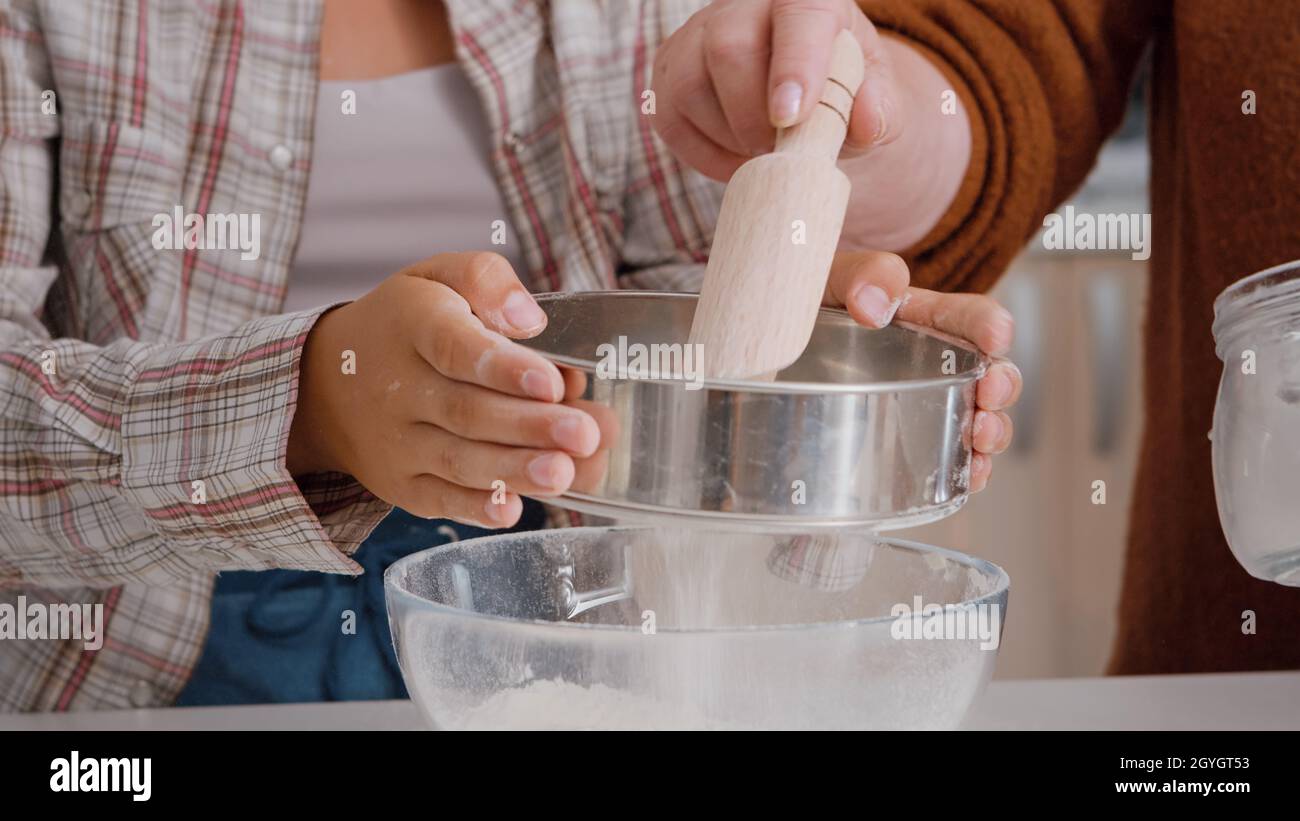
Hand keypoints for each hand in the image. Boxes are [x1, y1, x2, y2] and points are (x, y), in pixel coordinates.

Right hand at [287, 252, 601, 527]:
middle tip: (584, 434)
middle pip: (466, 410)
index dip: (505, 368)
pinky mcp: (401, 483)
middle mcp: (399, 387)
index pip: (456, 347)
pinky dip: (475, 508)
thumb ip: (486, 279)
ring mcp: (397, 441)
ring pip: (458, 460)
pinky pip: (437, 498)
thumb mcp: (438, 276)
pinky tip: (514, 509)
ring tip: (564, 472)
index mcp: (414, 324)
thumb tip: (529, 319)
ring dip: (514, 470)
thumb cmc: (408, 323)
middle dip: (530, 426)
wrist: (328, 381)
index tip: (553, 382)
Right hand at [651, 0, 898, 181]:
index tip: (791, 118)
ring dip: (728, 136)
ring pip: (691, 85)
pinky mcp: (668, 74)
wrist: (802, 96)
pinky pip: (670, 118)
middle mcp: (743, 6)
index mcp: (806, 0)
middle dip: (753, 117)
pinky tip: (736, 158)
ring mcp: (696, 36)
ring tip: (762, 152)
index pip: (798, 17)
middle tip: (781, 150)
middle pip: (729, 49)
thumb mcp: (873, 99)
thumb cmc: (840, 92)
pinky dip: (703, 154)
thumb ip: (880, 109)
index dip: (794, 65)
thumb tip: (867, 122)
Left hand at [824, 251, 1021, 491]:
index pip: (969, 316)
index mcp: (923, 317)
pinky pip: (951, 455)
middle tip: (990, 392)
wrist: (784, 346)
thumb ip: (859, 275)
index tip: (997, 336)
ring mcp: (927, 400)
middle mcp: (936, 360)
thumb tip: (875, 304)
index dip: (989, 324)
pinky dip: (966, 469)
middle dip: (1002, 383)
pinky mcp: (910, 436)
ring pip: (978, 416)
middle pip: (988, 371)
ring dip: (992, 430)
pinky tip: (968, 477)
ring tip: (981, 439)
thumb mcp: (831, 280)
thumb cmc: (814, 307)